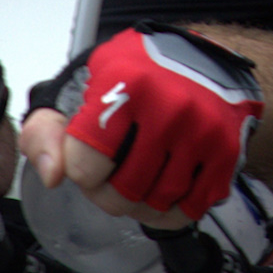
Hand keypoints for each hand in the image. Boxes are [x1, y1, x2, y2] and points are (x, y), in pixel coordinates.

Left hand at [22, 24, 262, 227]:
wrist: (207, 62)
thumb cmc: (140, 75)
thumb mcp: (81, 86)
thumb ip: (46, 130)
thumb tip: (52, 175)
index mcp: (126, 82)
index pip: (83, 166)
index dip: (80, 169)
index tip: (90, 155)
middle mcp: (169, 106)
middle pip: (120, 194)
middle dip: (109, 193)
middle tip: (114, 174)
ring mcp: (203, 131)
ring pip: (155, 205)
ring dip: (141, 204)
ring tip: (140, 179)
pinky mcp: (227, 152)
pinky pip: (189, 209)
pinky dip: (173, 210)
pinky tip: (167, 187)